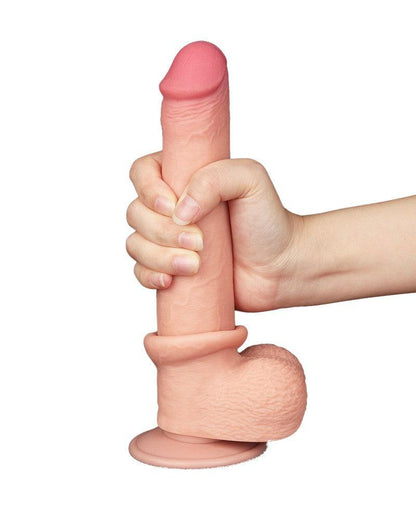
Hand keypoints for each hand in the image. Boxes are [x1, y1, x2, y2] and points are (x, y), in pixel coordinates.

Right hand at [126, 151, 300, 310]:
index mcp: (182, 176)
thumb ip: (213, 178)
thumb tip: (179, 211)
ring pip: (135, 244)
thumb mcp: (250, 179)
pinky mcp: (170, 269)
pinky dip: (149, 276)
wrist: (280, 266)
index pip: (142, 172)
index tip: (173, 207)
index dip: (148, 190)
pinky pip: (140, 272)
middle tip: (200, 242)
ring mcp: (167, 240)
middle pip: (135, 213)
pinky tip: (170, 281)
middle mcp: (170, 207)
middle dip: (162, 231)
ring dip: (159, 257)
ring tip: (195, 265)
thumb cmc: (267, 219)